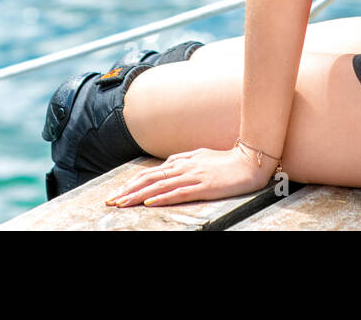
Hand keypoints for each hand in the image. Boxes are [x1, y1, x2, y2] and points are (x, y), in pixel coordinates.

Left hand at [104, 145, 276, 207]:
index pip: (150, 173)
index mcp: (181, 161)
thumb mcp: (200, 157)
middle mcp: (183, 167)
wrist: (250, 161)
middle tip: (111, 201)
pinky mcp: (204, 187)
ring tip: (122, 203)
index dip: (131, 183)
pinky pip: (179, 193)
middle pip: (149, 179)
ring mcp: (193, 176)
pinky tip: (149, 202)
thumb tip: (167, 166)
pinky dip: (162, 197)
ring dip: (138, 195)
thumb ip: (183, 161)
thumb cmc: (226, 161)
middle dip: (127, 191)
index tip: (117, 193)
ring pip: (159, 186)